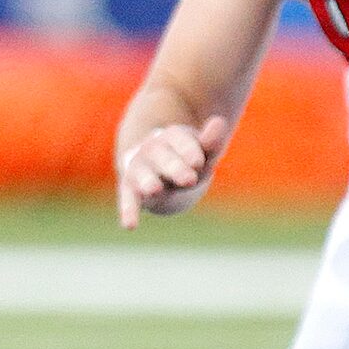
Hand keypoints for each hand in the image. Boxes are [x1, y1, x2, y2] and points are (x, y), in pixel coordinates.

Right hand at [115, 116, 230, 229]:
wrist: (159, 170)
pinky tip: (130, 225)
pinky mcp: (130, 189)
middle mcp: (151, 150)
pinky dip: (128, 211)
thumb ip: (210, 142)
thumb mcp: (202, 152)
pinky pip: (128, 199)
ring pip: (141, 173)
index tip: (199, 163)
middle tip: (189, 179)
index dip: (188, 151)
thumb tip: (220, 122)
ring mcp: (139, 169)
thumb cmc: (185, 160)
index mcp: (170, 136)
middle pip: (162, 157)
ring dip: (147, 181)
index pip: (179, 140)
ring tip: (154, 189)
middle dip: (174, 167)